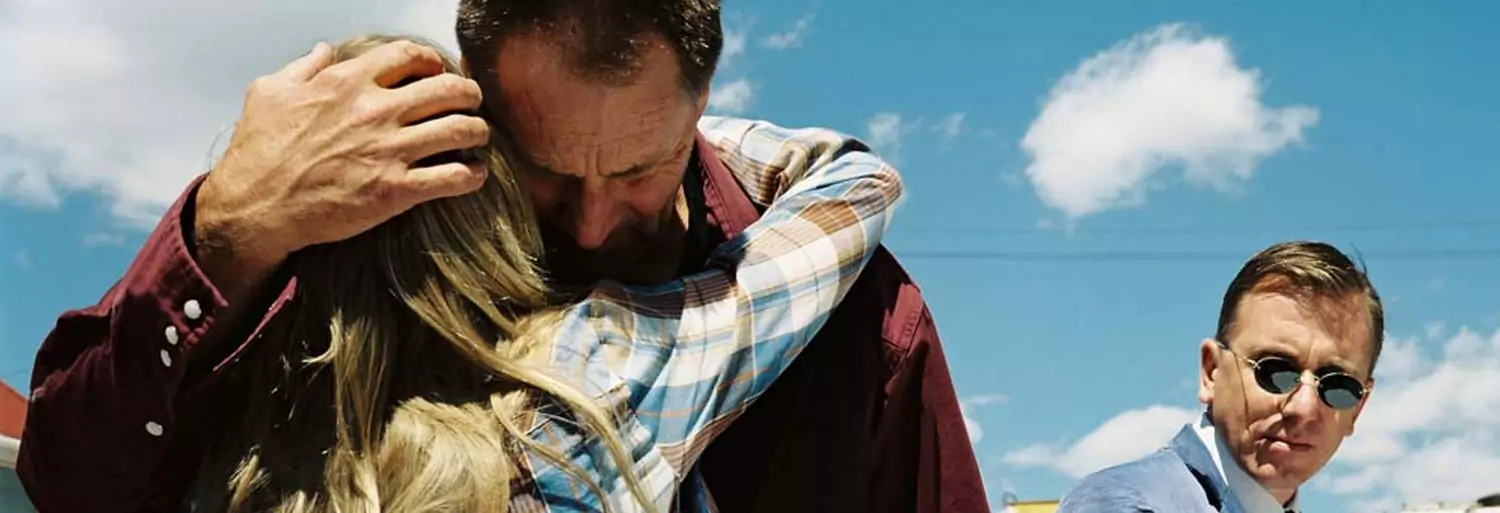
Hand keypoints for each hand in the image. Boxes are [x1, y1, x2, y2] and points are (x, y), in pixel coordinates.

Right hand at [195, 40, 490, 290]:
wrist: (254, 209)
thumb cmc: (258, 151)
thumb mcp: (269, 93)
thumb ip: (302, 68)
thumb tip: (323, 50)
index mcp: (347, 82)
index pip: (410, 55)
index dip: (432, 62)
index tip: (437, 73)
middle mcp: (374, 110)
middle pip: (450, 88)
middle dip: (469, 94)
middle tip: (471, 104)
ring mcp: (388, 150)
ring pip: (463, 129)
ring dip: (478, 132)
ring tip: (477, 138)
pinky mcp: (395, 190)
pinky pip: (455, 177)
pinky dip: (474, 175)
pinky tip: (473, 175)